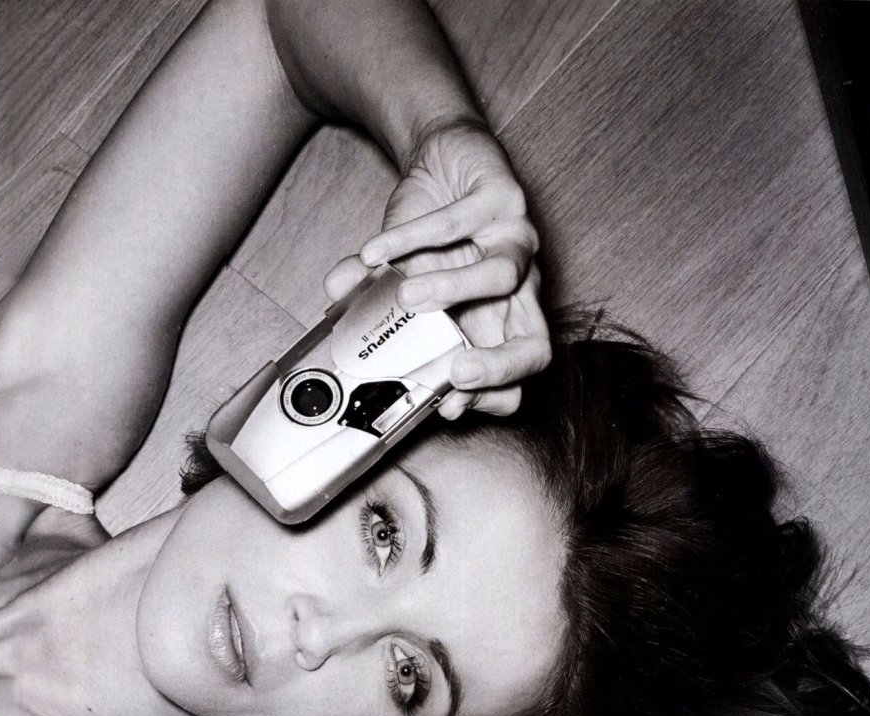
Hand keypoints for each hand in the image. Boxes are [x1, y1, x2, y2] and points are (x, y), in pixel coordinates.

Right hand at [324, 118, 548, 418]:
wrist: (449, 157)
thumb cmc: (433, 229)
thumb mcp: (400, 274)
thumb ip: (372, 297)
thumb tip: (334, 302)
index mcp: (498, 320)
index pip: (516, 373)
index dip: (491, 396)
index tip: (447, 404)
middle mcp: (519, 291)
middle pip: (536, 346)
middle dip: (500, 366)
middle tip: (458, 373)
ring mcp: (517, 242)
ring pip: (502, 276)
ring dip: (452, 289)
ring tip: (407, 296)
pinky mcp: (503, 197)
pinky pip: (457, 223)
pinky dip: (409, 238)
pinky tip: (373, 252)